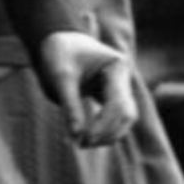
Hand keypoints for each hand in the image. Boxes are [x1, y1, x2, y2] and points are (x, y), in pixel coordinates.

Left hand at [35, 31, 139, 145]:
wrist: (57, 39)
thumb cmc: (59, 53)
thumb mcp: (61, 77)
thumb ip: (70, 106)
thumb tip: (76, 136)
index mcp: (117, 66)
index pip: (118, 104)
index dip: (103, 125)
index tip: (83, 139)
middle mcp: (123, 76)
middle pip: (127, 114)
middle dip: (107, 132)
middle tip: (82, 144)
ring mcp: (120, 86)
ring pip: (125, 119)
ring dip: (108, 134)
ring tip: (83, 143)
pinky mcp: (112, 94)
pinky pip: (115, 117)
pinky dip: (105, 129)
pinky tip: (88, 137)